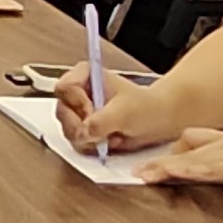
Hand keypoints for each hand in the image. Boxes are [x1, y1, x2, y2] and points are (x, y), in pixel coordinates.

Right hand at [55, 67, 179, 154]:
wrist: (159, 120)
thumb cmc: (146, 107)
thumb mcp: (125, 111)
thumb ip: (101, 122)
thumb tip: (82, 133)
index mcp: (85, 75)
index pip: (64, 88)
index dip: (76, 102)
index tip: (92, 110)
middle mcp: (78, 93)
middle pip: (63, 112)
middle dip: (83, 125)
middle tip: (104, 127)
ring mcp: (80, 113)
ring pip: (68, 130)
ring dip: (90, 138)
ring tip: (111, 133)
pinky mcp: (84, 130)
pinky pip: (77, 143)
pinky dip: (94, 146)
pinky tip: (110, 140)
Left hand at [137, 126, 222, 205]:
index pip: (195, 139)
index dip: (173, 152)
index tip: (153, 164)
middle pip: (186, 143)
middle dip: (161, 158)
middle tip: (137, 171)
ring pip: (193, 155)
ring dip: (166, 166)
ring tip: (142, 176)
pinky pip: (211, 168)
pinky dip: (189, 171)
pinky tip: (173, 176)